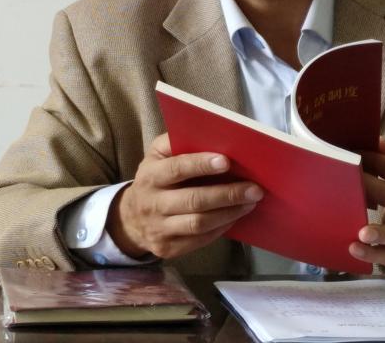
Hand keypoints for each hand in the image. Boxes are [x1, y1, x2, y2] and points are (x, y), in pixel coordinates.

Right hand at [108, 133, 262, 259]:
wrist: (130, 218)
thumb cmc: (154, 179)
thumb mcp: (156, 155)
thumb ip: (176, 142)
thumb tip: (209, 135)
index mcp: (150, 176)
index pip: (177, 169)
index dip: (201, 165)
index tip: (226, 161)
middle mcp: (152, 204)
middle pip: (193, 200)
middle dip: (227, 194)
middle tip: (254, 189)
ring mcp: (159, 229)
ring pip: (199, 223)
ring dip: (229, 213)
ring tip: (251, 202)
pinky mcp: (168, 248)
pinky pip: (200, 240)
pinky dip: (222, 228)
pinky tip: (236, 216)